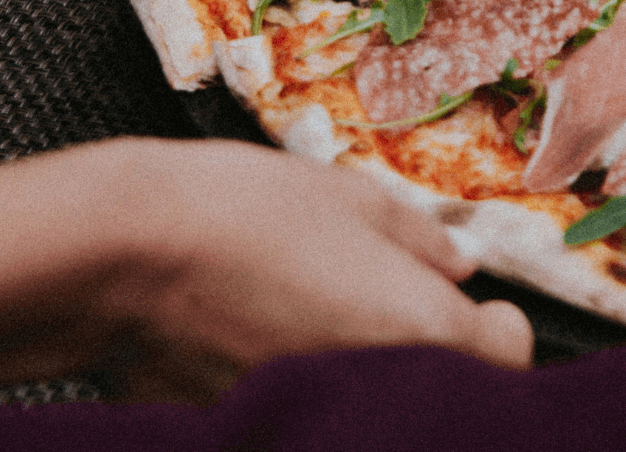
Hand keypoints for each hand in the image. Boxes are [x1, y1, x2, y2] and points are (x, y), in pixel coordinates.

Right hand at [0, 138, 532, 400]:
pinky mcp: (255, 431)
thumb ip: (419, 238)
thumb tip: (459, 262)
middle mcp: (380, 390)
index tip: (476, 305)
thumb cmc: (236, 211)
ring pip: (379, 410)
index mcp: (423, 329)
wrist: (117, 257)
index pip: (508, 354)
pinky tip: (277, 352)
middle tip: (399, 316)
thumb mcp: (349, 197)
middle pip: (449, 394)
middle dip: (439, 360)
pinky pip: (312, 418)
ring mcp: (318, 417)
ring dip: (375, 379)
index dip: (497, 325)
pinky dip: (312, 393)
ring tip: (331, 327)